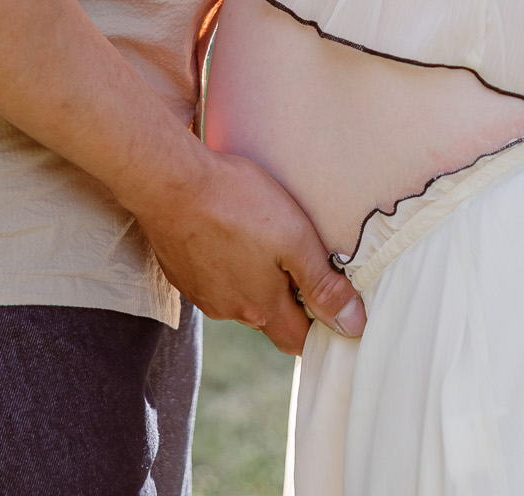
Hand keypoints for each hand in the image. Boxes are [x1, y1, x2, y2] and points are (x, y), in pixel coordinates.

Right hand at [132, 142, 366, 355]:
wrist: (169, 182)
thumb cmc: (237, 204)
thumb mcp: (294, 238)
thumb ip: (323, 284)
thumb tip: (354, 326)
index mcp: (261, 308)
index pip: (298, 341)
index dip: (319, 329)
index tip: (332, 308)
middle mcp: (229, 311)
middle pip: (269, 319)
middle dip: (288, 301)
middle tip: (301, 266)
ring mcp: (201, 294)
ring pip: (239, 299)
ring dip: (255, 282)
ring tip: (264, 243)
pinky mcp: (182, 273)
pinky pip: (213, 280)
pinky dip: (226, 266)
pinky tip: (230, 235)